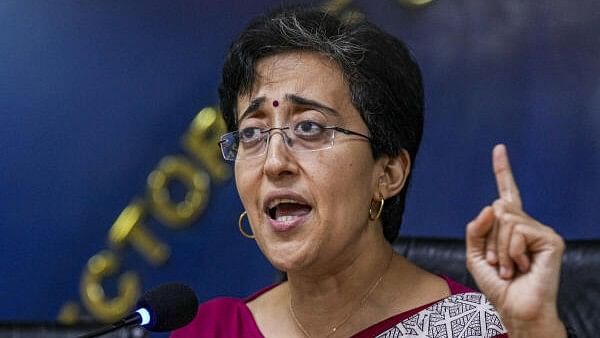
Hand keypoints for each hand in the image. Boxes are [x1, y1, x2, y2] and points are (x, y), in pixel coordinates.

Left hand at [466, 144, 566, 336]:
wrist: (516, 308)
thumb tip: (490, 206)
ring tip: (510, 268)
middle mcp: (527, 224)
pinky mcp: (550, 239)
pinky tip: (522, 267)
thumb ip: (476, 229)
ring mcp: (540, 230)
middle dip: (489, 239)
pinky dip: (512, 251)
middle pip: (497, 209)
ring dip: (499, 249)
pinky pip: (518, 231)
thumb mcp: (475, 255)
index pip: (506, 193)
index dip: (503, 170)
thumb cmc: (497, 284)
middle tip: (498, 263)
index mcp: (510, 226)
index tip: (499, 149)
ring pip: (505, 219)